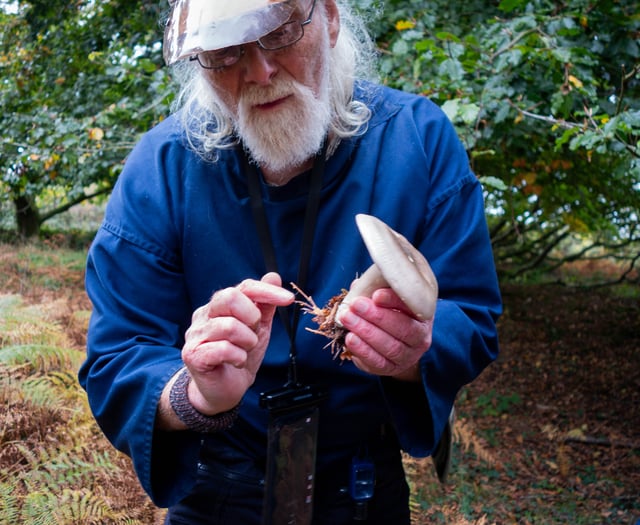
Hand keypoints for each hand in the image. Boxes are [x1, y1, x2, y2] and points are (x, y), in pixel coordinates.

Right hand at [181, 272, 293, 413]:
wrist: (223, 390)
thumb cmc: (239, 356)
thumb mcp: (259, 329)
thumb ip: (265, 304)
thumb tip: (274, 276)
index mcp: (220, 305)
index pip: (244, 287)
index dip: (267, 291)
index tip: (288, 299)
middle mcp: (205, 315)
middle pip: (229, 297)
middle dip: (252, 317)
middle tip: (254, 333)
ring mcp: (196, 334)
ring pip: (229, 326)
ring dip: (247, 342)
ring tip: (244, 351)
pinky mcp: (193, 354)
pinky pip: (224, 349)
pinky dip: (238, 357)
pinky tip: (236, 362)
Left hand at [336, 288, 432, 381]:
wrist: (398, 345)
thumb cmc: (391, 314)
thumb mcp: (388, 300)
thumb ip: (375, 290)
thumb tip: (357, 286)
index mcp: (423, 314)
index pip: (412, 307)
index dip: (393, 300)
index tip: (376, 295)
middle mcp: (421, 337)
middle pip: (403, 328)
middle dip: (377, 316)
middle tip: (356, 305)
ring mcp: (408, 356)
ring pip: (391, 346)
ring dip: (366, 332)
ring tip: (348, 319)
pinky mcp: (392, 368)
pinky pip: (379, 362)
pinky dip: (363, 350)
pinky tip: (350, 338)